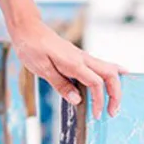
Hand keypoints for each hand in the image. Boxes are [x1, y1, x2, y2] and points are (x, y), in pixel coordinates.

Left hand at [9, 18, 126, 119]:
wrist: (28, 29)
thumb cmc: (31, 47)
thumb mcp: (41, 69)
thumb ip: (60, 84)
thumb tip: (77, 100)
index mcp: (74, 63)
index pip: (96, 84)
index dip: (99, 101)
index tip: (95, 115)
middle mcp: (82, 58)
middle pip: (110, 75)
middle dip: (115, 94)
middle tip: (112, 112)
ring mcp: (81, 56)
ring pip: (108, 68)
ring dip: (114, 85)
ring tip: (115, 101)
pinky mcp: (77, 56)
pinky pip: (99, 66)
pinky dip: (108, 75)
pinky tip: (113, 79)